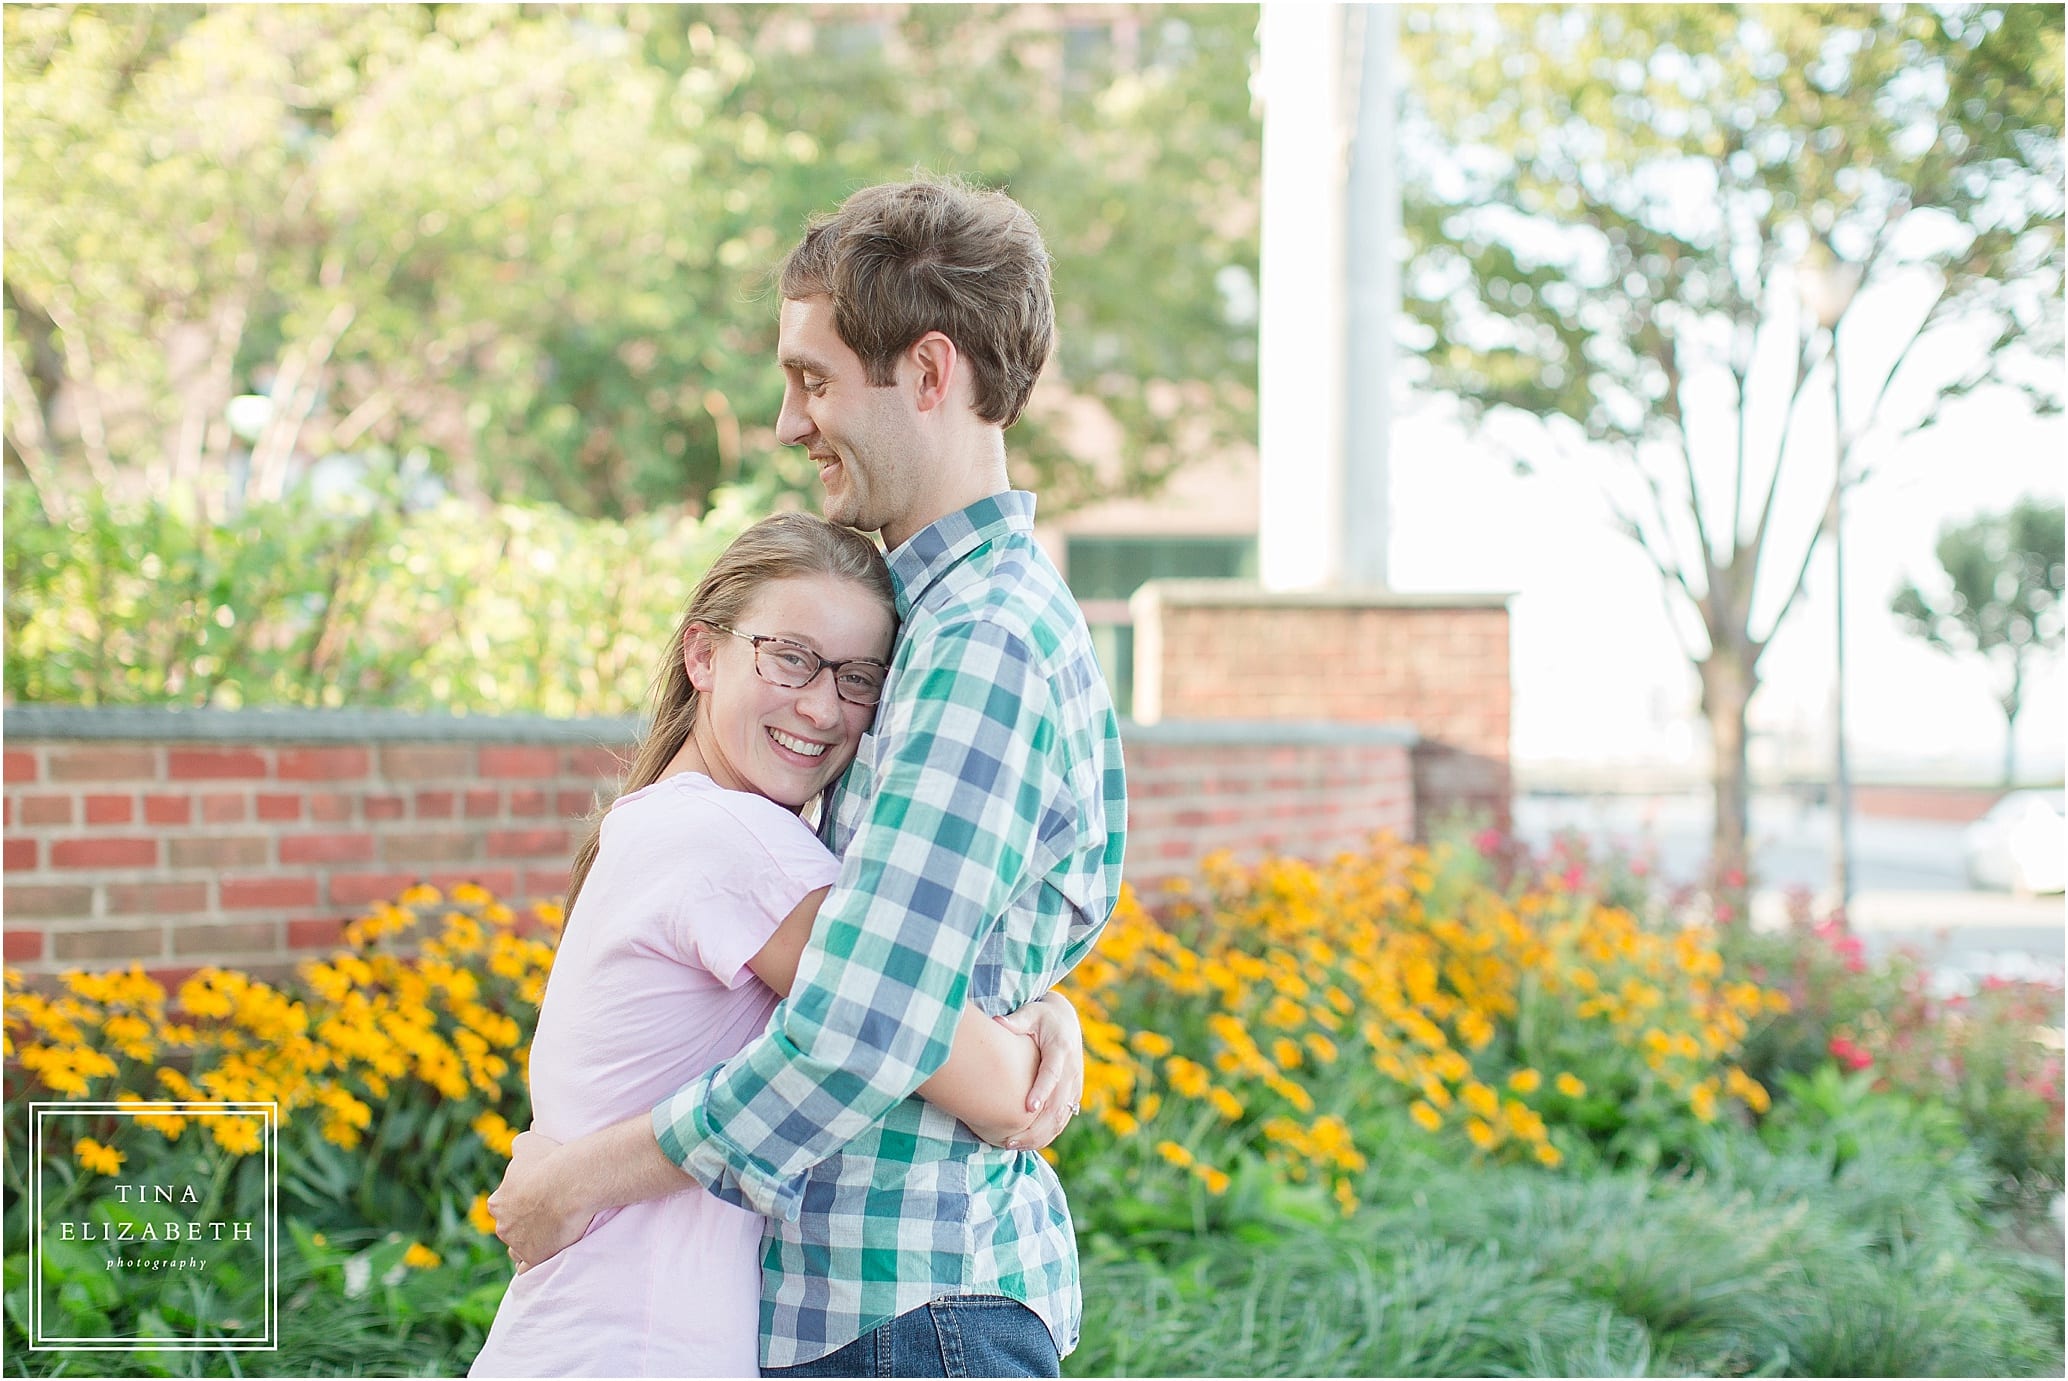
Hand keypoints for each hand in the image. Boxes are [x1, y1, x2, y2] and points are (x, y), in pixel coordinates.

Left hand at [486, 1129, 590, 1270]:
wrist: (572, 1183)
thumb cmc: (551, 1160)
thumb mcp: (528, 1141)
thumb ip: (519, 1145)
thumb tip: (520, 1146)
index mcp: (497, 1201)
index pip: (502, 1206)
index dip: (519, 1201)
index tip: (536, 1197)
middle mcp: (503, 1226)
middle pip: (510, 1228)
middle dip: (523, 1224)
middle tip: (546, 1214)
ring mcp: (518, 1244)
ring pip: (517, 1249)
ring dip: (528, 1243)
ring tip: (548, 1235)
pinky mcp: (536, 1258)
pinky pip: (528, 1268)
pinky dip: (534, 1263)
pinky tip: (545, 1256)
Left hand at [993, 990, 1084, 1150]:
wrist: (1065, 1020)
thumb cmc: (1041, 1016)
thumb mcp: (1030, 1012)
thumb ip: (1016, 1021)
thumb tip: (998, 1022)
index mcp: (1061, 1048)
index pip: (1053, 1073)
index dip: (1042, 1091)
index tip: (1028, 1108)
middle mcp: (1072, 1069)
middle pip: (1058, 1104)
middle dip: (1035, 1126)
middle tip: (1009, 1140)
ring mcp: (1075, 1084)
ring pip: (1061, 1117)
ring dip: (1040, 1136)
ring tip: (1013, 1146)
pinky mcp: (1073, 1094)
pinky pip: (1063, 1119)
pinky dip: (1047, 1134)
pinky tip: (1027, 1144)